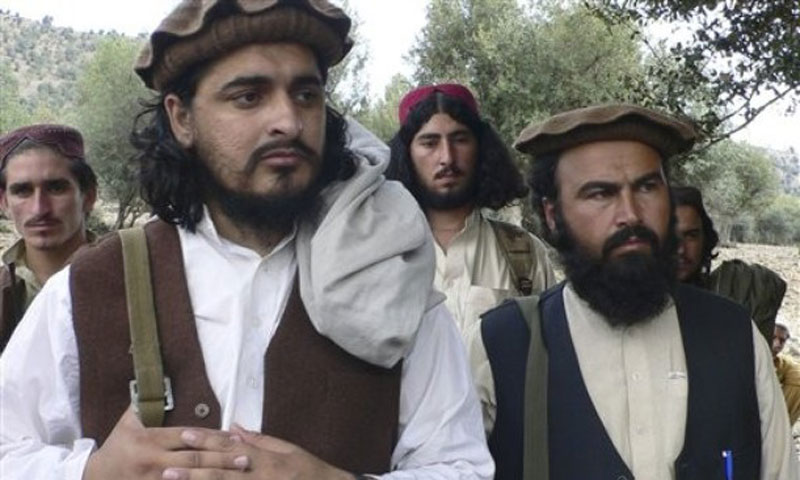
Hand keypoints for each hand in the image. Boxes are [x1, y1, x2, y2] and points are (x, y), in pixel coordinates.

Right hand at [82, 406, 247, 479]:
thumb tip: (160, 378)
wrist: (95, 476)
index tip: (233, 437)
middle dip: (222, 459)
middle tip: (246, 458)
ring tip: (239, 473)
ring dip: (216, 476)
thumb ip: (146, 404)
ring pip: (190, 479)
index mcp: (149, 440)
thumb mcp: (128, 421)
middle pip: (194, 460)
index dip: (211, 437)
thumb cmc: (117, 444)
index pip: (187, 437)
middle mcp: (153, 461)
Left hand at [160, 424, 355, 479]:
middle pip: (220, 471)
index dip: (206, 440)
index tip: (184, 434)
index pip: (230, 447)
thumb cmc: (309, 471)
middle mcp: (258, 476)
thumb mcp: (288, 450)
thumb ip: (260, 440)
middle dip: (192, 467)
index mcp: (265, 459)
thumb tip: (235, 427)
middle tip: (166, 466)